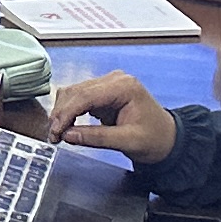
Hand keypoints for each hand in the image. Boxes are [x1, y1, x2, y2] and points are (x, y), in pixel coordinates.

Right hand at [48, 69, 178, 168]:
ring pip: (74, 93)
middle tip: (53, 136)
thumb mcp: (127, 141)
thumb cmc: (155, 138)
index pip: (86, 95)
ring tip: (58, 133)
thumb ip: (97, 137)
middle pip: (76, 91)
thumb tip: (69, 135)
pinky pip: (79, 97)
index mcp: (124, 87)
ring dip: (63, 112)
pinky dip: (70, 111)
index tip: (56, 130)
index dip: (66, 113)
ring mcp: (108, 84)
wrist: (167, 139)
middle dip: (61, 114)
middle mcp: (115, 80)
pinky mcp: (103, 92)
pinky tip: (66, 125)